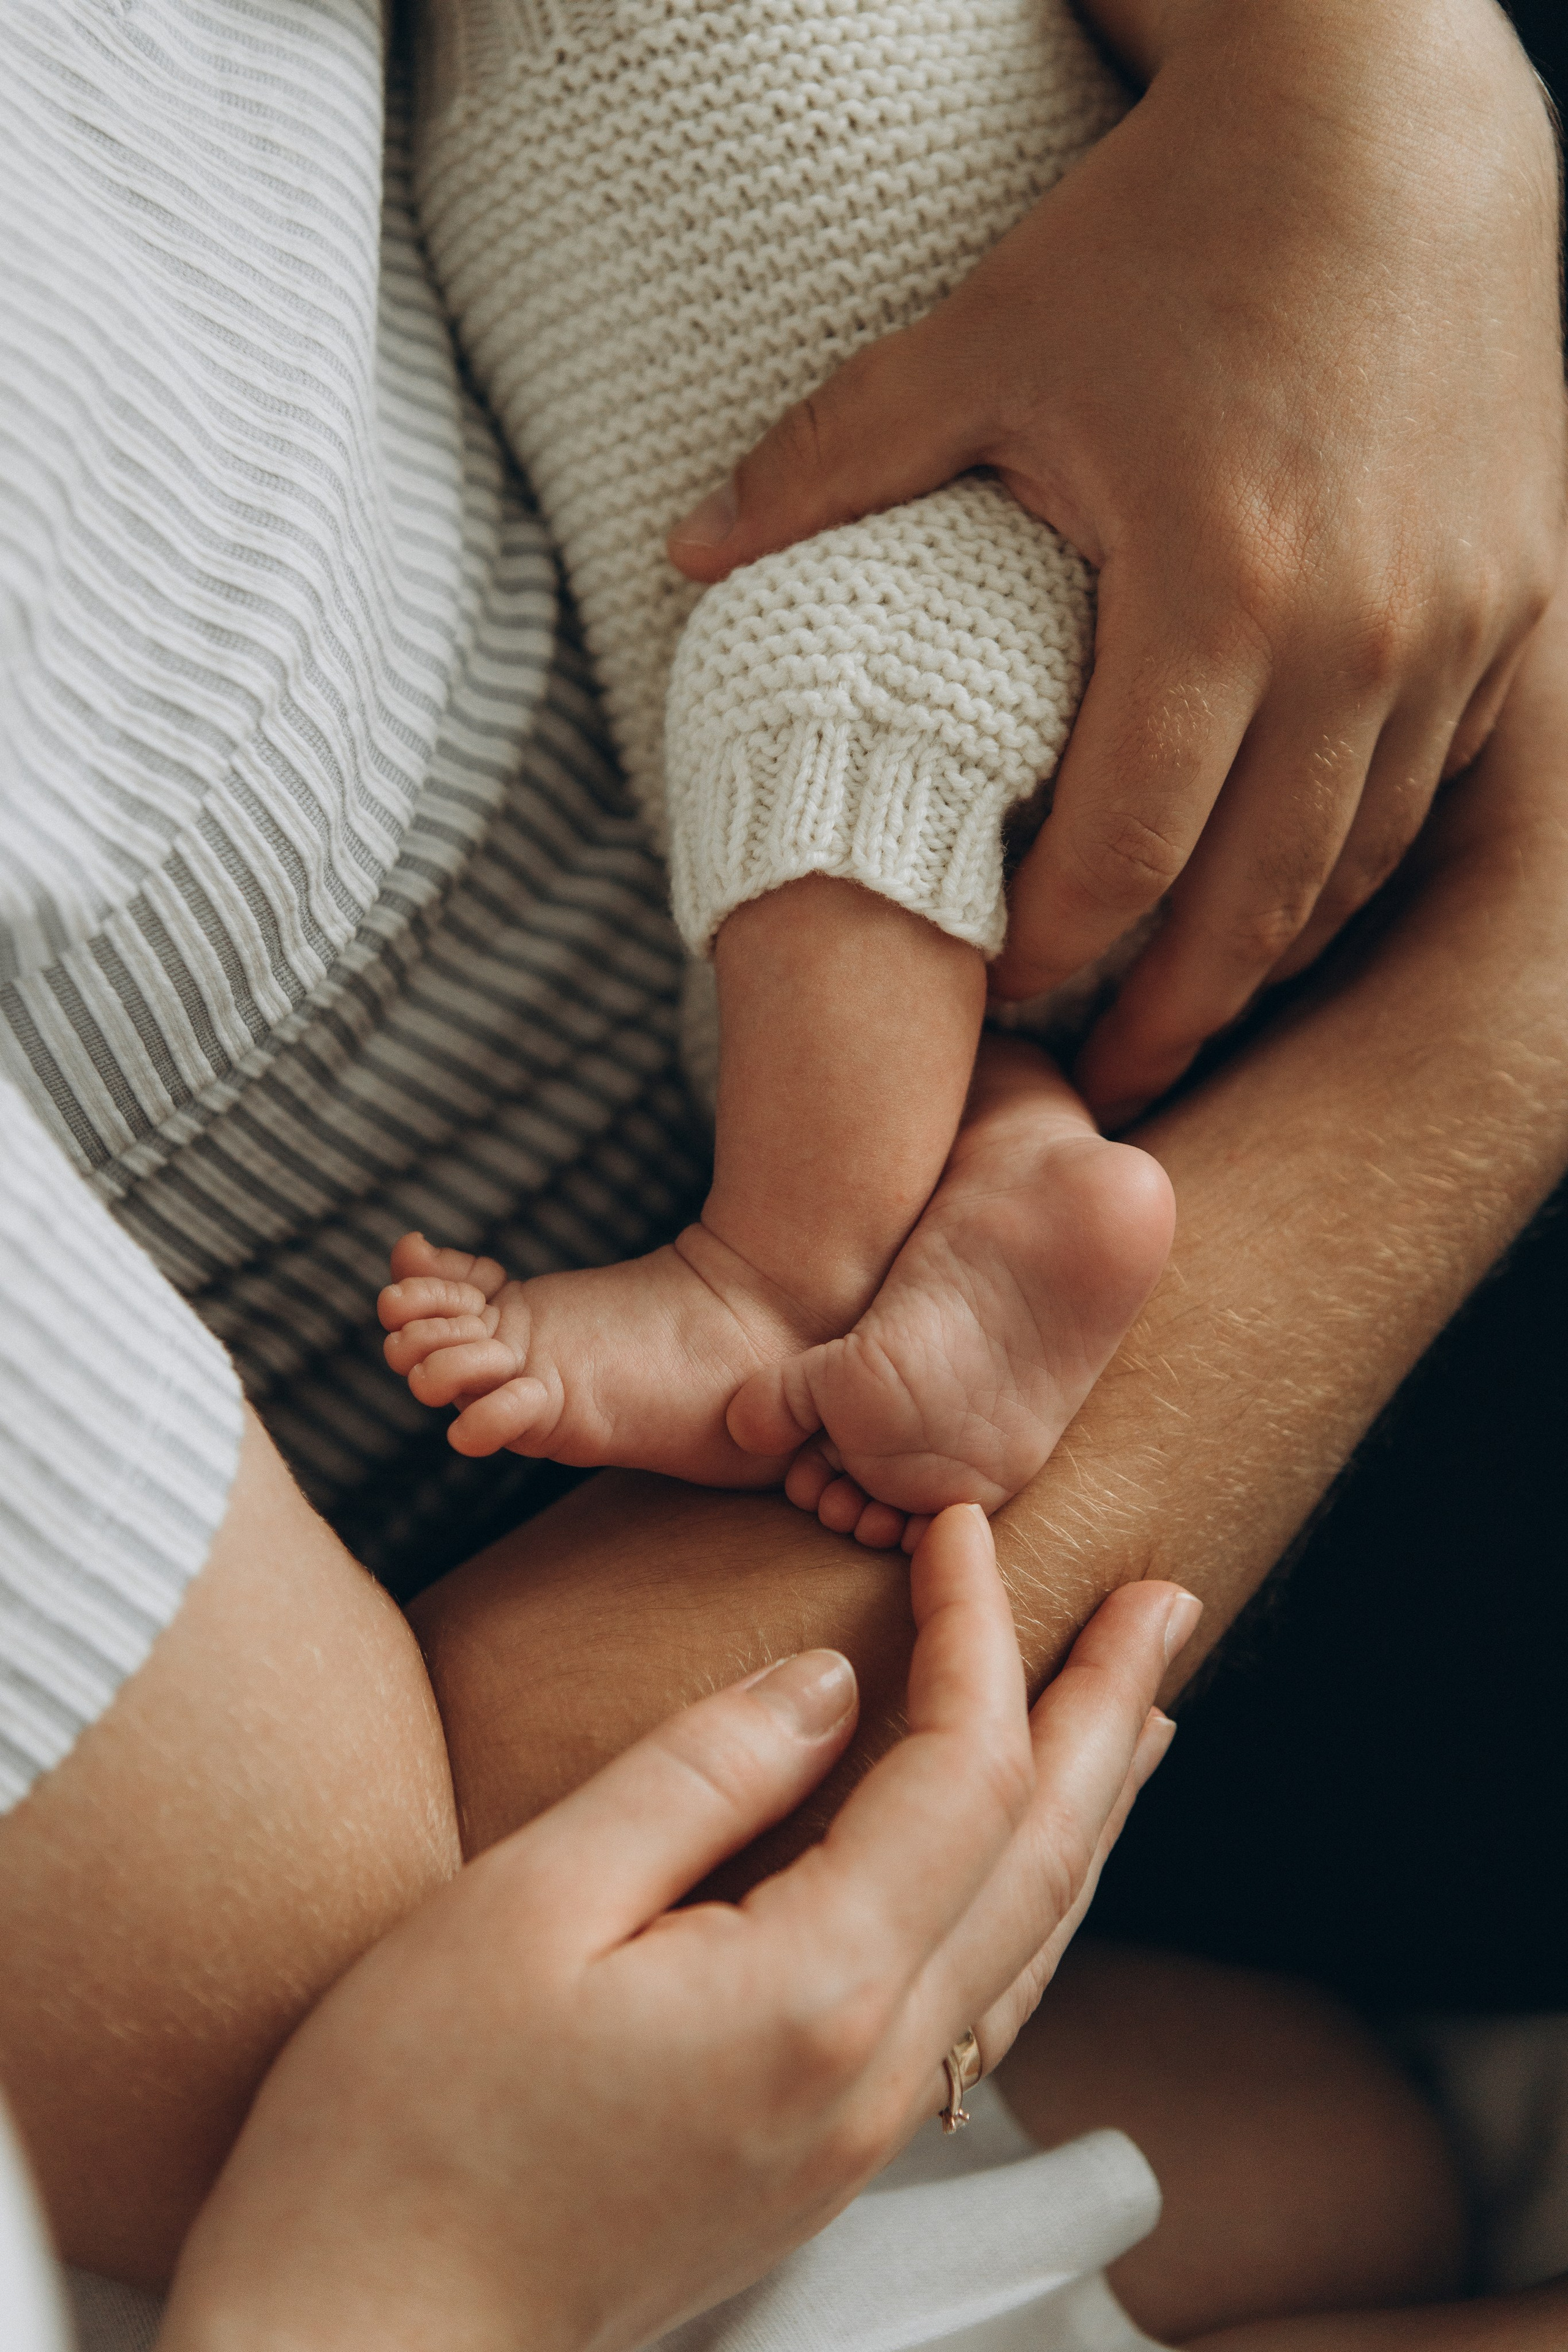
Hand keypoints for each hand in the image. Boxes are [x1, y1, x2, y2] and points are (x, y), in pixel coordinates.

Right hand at [159, 1508, 1196, 2351]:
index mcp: (813, 1991)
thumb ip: (698, 1776)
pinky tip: (1024, 1868)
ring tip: (1138, 1715)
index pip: (960, 1769)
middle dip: (1110, 1711)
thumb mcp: (530, 1904)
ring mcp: (856, 2130)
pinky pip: (980, 2003)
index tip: (961, 1524)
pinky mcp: (818, 2157)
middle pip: (1045, 1856)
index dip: (978, 1630)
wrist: (367, 2336)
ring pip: (1032, 1938)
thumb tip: (825, 1684)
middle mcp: (871, 2071)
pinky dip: (1029, 1900)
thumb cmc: (407, 2126)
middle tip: (1166, 1601)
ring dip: (1093, 1807)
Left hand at [668, 0, 1563, 1123]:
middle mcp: (1359, 635)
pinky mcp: (1518, 608)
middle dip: (1168, 1017)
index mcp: (1218, 589)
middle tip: (1101, 1086)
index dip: (1052, 949)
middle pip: (1254, 906)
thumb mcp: (987, 338)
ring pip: (1352, 867)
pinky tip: (1281, 901)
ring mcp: (1457, 630)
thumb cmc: (1169, 234)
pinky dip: (1350, 866)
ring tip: (1181, 1015)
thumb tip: (687, 555)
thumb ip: (833, 460)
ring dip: (1263, 958)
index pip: (1125, 855)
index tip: (997, 995)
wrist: (1390, 130)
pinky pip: (1427, 793)